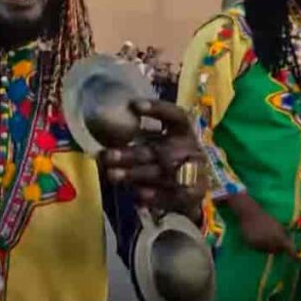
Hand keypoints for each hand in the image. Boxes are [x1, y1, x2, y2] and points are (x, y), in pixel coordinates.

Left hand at [100, 99, 208, 218]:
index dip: (159, 109)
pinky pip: (173, 195)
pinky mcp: (194, 193)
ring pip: (163, 172)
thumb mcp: (156, 145)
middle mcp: (192, 148)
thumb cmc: (166, 161)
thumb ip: (138, 140)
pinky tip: (137, 195)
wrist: (191, 193)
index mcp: (183, 132)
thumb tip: (104, 139)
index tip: (134, 105)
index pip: (176, 116)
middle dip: (132, 154)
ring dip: (136, 174)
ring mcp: (196, 171)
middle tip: (107, 156)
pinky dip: (155, 195)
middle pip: (161, 149)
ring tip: (112, 175)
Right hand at [227, 192, 297, 257]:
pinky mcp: (251, 244)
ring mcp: (260, 244)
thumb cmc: (266, 218)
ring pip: (266, 250)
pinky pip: (257, 248)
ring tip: (263, 236)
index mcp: (279, 237)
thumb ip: (284, 236)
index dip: (294, 256)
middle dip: (277, 248)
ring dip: (266, 246)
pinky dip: (257, 245)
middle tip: (273, 239)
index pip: (289, 249)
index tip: (298, 260)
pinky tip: (256, 236)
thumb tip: (289, 245)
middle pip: (276, 251)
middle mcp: (271, 242)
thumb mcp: (278, 225)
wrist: (250, 214)